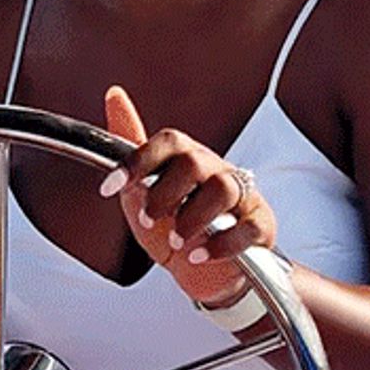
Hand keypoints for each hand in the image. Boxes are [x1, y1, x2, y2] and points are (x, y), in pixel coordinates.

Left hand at [102, 86, 275, 306]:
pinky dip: (221, 244)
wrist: (205, 273)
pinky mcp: (260, 224)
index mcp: (187, 159)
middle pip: (194, 162)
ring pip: (223, 189)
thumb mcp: (141, 194)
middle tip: (149, 219)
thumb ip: (127, 154)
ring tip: (176, 241)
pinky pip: (248, 227)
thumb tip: (114, 96)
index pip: (168, 143)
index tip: (109, 186)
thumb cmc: (174, 227)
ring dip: (192, 218)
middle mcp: (215, 170)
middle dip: (164, 193)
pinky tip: (199, 255)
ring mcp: (242, 196)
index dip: (137, 162)